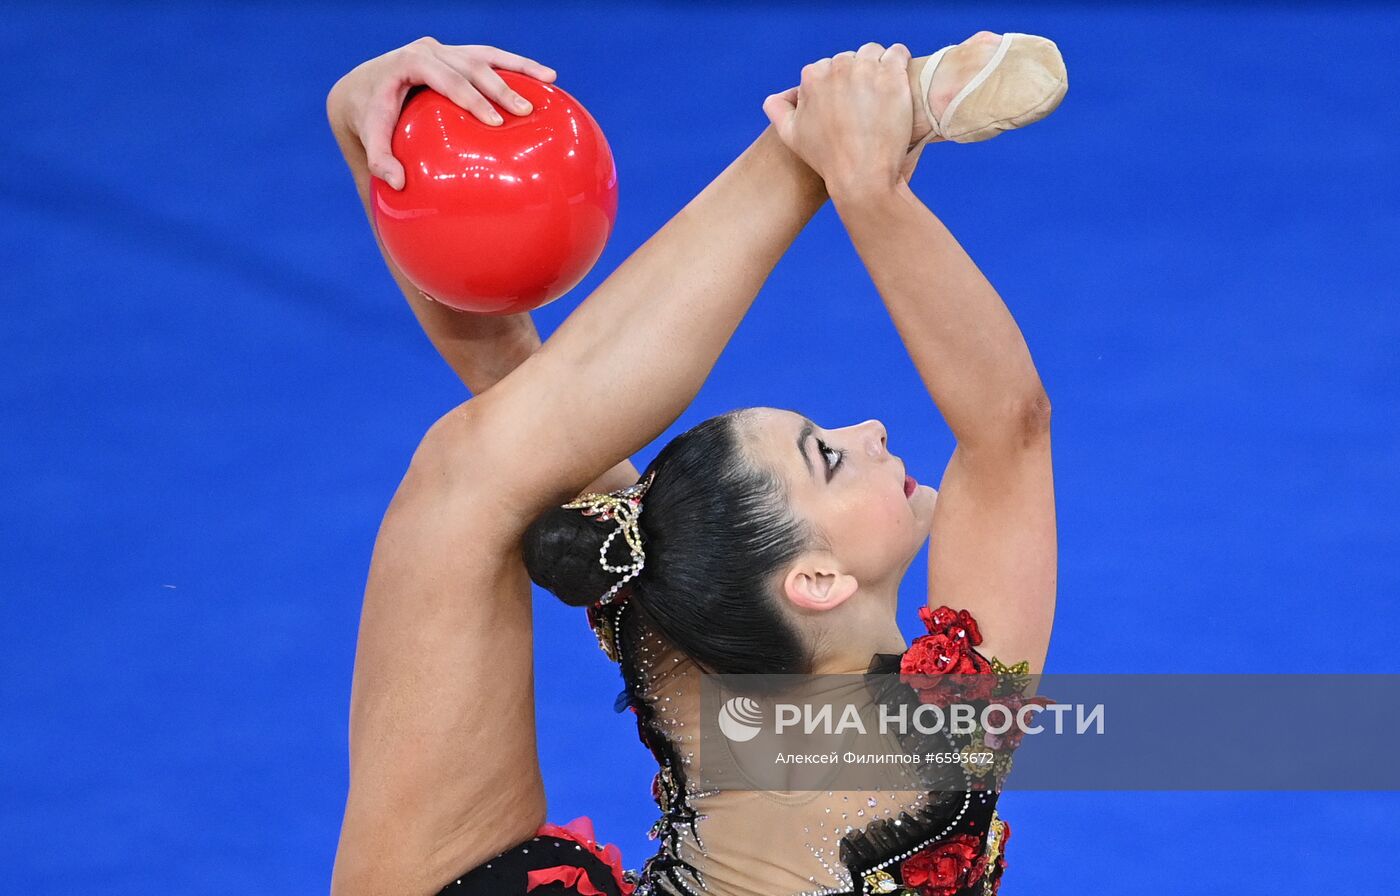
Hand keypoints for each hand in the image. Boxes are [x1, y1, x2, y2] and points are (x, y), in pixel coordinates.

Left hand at [326, 37, 556, 189]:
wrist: (366, 86)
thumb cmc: (372, 116)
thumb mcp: (371, 136)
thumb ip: (379, 159)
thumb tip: (397, 183)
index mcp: (410, 63)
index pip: (445, 78)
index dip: (470, 98)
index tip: (493, 121)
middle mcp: (430, 50)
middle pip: (471, 65)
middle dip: (500, 87)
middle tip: (524, 111)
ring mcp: (447, 49)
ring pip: (487, 55)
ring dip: (520, 67)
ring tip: (549, 79)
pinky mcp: (460, 54)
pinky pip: (492, 57)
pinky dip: (519, 65)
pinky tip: (547, 77)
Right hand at [762, 42, 911, 199]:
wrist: (861, 176)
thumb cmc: (827, 159)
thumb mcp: (792, 136)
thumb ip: (779, 111)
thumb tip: (772, 99)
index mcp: (812, 77)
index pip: (828, 68)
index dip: (838, 85)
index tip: (848, 102)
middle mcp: (837, 67)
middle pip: (851, 58)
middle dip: (858, 74)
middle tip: (868, 100)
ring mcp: (865, 69)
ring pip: (873, 52)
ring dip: (879, 65)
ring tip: (884, 89)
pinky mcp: (891, 75)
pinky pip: (898, 53)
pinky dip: (899, 60)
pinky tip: (899, 78)